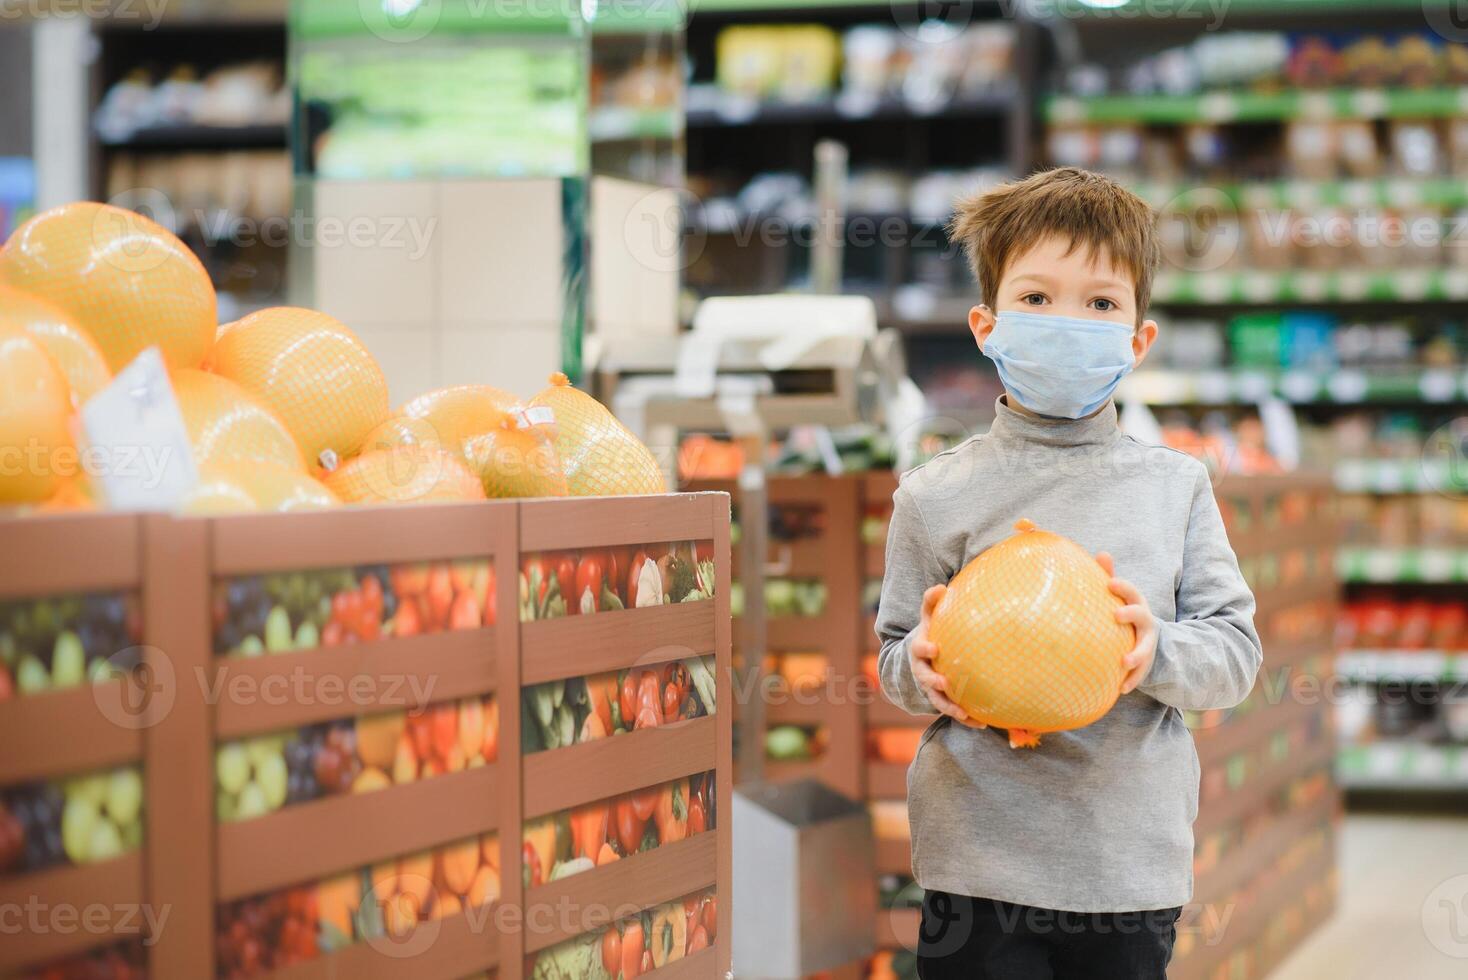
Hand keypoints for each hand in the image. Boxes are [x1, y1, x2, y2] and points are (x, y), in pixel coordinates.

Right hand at [909, 585, 985, 727]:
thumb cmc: (933, 632)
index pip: (918, 649)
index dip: (924, 649)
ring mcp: (932, 688)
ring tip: (964, 714)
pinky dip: (966, 719)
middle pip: (924, 679)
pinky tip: (982, 723)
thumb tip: (940, 586)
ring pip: (938, 701)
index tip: (935, 649)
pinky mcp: (944, 700)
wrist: (926, 656)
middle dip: (933, 683)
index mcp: (919, 650)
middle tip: (946, 683)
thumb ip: (932, 602)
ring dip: (949, 708)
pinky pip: (954, 711)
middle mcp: (923, 670)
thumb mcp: (930, 616)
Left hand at [1096, 553, 1156, 693]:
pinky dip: (1131, 681)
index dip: (1123, 587)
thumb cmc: (1124, 614)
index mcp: (1137, 605)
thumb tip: (1101, 553)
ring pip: (1145, 649)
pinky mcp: (1145, 665)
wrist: (1148, 642)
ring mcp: (1147, 644)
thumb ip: (1110, 576)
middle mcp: (1145, 624)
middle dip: (1132, 615)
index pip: (1132, 592)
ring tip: (1124, 661)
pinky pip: (1140, 674)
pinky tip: (1120, 688)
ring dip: (1136, 655)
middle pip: (1143, 617)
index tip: (1110, 583)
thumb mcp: (1120, 597)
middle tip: (1116, 615)